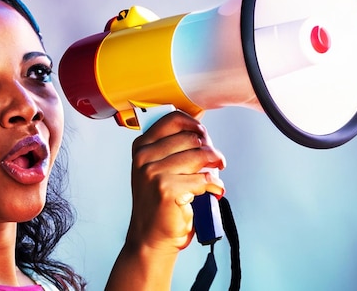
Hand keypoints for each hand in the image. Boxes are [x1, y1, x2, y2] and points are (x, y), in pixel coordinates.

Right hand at [127, 110, 225, 254]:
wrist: (150, 237)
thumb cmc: (158, 203)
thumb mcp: (157, 168)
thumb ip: (173, 148)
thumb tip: (202, 134)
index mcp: (141, 146)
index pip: (172, 119)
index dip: (194, 125)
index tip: (204, 135)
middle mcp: (144, 157)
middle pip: (190, 138)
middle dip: (209, 149)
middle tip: (214, 160)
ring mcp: (153, 173)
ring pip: (199, 156)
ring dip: (215, 165)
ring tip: (215, 174)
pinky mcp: (167, 190)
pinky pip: (203, 178)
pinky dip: (215, 184)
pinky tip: (214, 190)